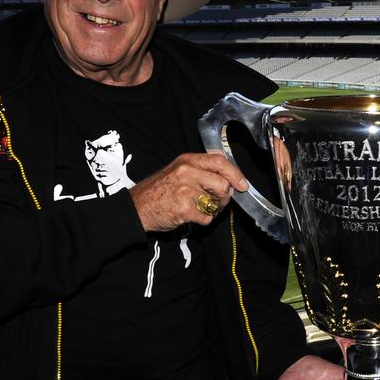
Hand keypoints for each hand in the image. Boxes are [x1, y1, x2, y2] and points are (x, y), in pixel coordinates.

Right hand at [129, 153, 247, 231]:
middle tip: (217, 201)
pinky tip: (191, 216)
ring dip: (213, 209)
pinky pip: (207, 217)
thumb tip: (228, 176)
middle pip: (223, 184)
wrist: (136, 208)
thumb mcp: (176, 170)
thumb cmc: (158, 190)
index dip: (235, 174)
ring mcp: (185, 190)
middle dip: (225, 197)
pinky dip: (203, 220)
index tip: (242, 184)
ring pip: (217, 202)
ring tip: (201, 208)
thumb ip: (200, 169)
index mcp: (187, 160)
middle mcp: (187, 172)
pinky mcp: (184, 209)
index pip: (219, 161)